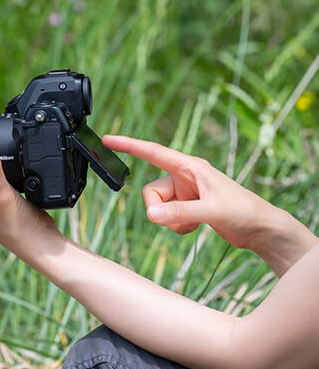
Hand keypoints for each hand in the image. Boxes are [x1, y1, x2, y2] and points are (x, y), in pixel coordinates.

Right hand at [102, 135, 317, 265]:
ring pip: (157, 206)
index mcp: (191, 167)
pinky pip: (166, 216)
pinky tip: (195, 227)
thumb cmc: (244, 211)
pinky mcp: (187, 206)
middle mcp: (185, 177)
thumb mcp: (212, 211)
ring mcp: (185, 192)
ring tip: (192, 224)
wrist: (260, 229)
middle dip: (158, 210)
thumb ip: (180, 212)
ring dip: (169, 220)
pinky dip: (176, 226)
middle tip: (176, 221)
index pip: (153, 152)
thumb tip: (153, 216)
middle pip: (151, 192)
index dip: (129, 145)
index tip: (108, 139)